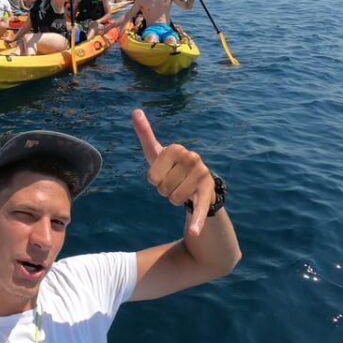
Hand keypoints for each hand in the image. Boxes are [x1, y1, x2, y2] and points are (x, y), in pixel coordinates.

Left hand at [132, 109, 214, 236]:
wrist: (196, 183)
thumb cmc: (170, 167)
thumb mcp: (156, 151)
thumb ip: (145, 132)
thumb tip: (135, 111)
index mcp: (176, 149)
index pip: (151, 176)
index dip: (154, 179)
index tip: (162, 173)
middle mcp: (193, 158)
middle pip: (162, 188)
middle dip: (164, 189)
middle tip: (173, 182)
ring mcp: (202, 176)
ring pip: (174, 200)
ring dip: (174, 199)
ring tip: (182, 189)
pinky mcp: (208, 194)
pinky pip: (199, 209)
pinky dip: (197, 221)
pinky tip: (194, 231)